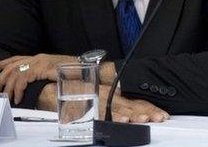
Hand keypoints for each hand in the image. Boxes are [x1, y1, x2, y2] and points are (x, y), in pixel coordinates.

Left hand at [0, 54, 75, 103]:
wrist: (86, 69)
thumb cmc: (74, 72)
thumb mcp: (55, 71)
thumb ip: (43, 73)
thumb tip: (32, 82)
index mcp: (40, 58)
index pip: (17, 58)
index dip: (4, 64)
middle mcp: (38, 58)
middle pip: (12, 66)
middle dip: (2, 78)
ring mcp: (40, 62)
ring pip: (15, 73)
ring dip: (9, 87)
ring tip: (8, 98)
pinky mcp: (42, 69)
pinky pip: (23, 79)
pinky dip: (18, 89)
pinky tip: (19, 97)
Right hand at [38, 83, 168, 122]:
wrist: (46, 87)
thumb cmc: (73, 92)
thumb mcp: (97, 97)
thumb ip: (113, 105)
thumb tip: (132, 114)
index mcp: (112, 94)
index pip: (134, 101)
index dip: (149, 107)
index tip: (161, 114)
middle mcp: (105, 95)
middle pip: (129, 104)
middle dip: (143, 112)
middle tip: (156, 118)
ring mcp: (94, 100)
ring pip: (115, 108)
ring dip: (129, 114)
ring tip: (140, 119)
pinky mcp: (82, 106)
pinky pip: (97, 112)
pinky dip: (108, 116)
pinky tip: (118, 120)